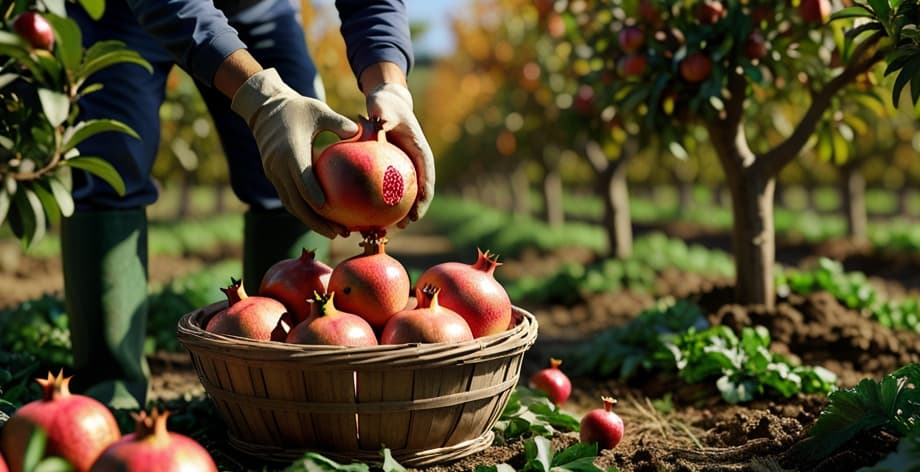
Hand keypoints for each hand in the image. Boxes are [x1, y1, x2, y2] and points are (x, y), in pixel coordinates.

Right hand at [231, 68, 358, 237]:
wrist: (264, 108)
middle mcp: (279, 167)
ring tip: (332, 232)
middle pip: (297, 202)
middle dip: (316, 221)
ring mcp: (274, 174)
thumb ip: (338, 123)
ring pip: (291, 205)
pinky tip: (322, 219)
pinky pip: (289, 199)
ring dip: (310, 221)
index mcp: (291, 152)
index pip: (302, 181)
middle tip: (338, 233)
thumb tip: (361, 132)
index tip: (330, 210)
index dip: (315, 197)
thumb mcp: (318, 110)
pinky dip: (304, 211)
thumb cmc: (297, 108)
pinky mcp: (274, 176)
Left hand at [365, 82, 434, 227]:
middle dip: (412, 214)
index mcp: (421, 154)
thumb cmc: (386, 106)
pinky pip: (386, 188)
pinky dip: (379, 200)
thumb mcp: (385, 108)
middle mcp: (415, 164)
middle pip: (418, 194)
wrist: (386, 104)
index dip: (423, 201)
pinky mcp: (392, 170)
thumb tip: (379, 124)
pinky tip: (362, 210)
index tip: (415, 215)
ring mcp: (404, 168)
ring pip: (403, 195)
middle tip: (399, 228)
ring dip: (396, 212)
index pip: (427, 182)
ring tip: (383, 227)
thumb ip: (384, 117)